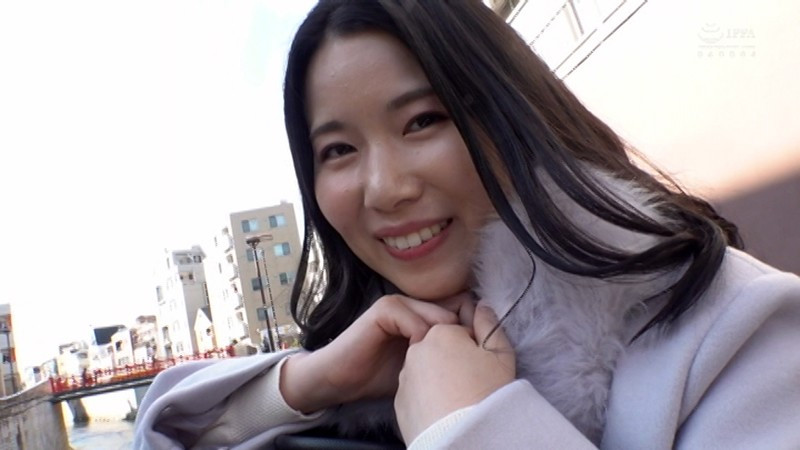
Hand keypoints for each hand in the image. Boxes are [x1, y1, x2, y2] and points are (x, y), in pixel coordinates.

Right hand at [280, 293, 473, 412]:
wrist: (341, 378)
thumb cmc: (379, 375)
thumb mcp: (420, 365)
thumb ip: (443, 354)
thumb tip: (479, 356)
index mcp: (425, 312)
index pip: (464, 308)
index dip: (473, 329)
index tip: (476, 355)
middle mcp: (415, 303)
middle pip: (459, 308)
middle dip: (463, 336)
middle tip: (459, 362)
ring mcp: (399, 303)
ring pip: (441, 317)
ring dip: (443, 343)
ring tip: (436, 366)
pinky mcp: (385, 309)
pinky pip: (417, 323)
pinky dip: (420, 342)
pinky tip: (414, 361)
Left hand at [395, 304, 515, 443]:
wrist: (465, 436)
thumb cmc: (487, 392)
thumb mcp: (499, 354)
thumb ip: (489, 324)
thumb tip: (480, 306)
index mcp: (440, 333)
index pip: (459, 334)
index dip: (474, 350)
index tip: (482, 367)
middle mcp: (417, 350)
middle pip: (439, 350)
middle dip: (453, 362)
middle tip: (471, 384)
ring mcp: (405, 377)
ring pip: (426, 372)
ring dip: (439, 381)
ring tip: (457, 401)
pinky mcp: (400, 402)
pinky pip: (417, 395)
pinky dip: (428, 400)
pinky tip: (443, 412)